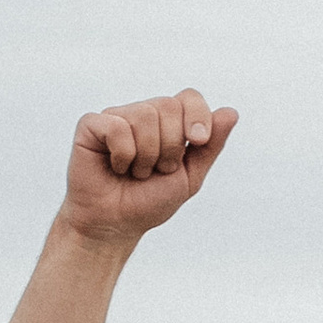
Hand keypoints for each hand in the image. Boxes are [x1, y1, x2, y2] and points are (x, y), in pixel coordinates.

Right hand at [57, 90, 237, 246]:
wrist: (116, 224)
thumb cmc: (149, 201)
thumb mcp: (189, 177)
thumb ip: (210, 146)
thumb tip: (231, 112)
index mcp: (168, 122)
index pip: (189, 97)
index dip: (198, 115)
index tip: (197, 140)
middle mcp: (143, 113)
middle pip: (169, 106)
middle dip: (170, 148)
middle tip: (156, 170)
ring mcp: (117, 116)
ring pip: (144, 116)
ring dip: (146, 156)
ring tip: (136, 172)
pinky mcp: (92, 124)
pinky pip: (117, 127)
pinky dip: (123, 155)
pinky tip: (116, 166)